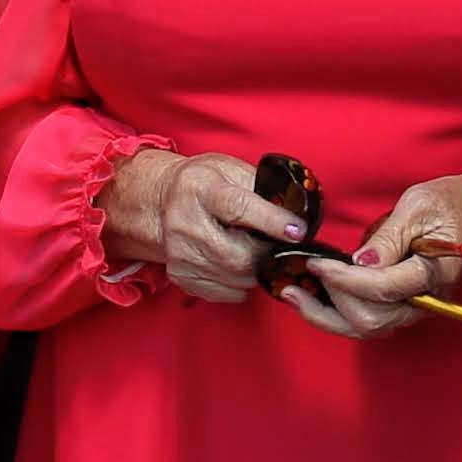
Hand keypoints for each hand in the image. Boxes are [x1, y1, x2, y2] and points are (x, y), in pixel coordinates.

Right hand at [101, 148, 304, 305]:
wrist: (164, 201)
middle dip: (268, 254)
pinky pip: (226, 293)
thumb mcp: (230, 168)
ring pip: (237, 279)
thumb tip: (295, 210)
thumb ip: (261, 186)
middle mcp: (184, 222)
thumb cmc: (203, 184)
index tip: (298, 231)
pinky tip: (237, 263)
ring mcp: (179, 254)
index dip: (272, 222)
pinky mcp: (181, 276)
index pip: (238, 208)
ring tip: (254, 250)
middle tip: (277, 245)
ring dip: (257, 269)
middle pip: (239, 255)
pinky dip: (241, 283)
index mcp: (200, 188)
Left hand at [283, 162, 461, 340]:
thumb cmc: (455, 203)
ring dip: (328, 316)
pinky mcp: (406, 306)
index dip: (345, 279)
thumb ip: (390, 236)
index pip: (382, 288)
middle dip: (332, 300)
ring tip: (293, 295)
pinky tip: (313, 299)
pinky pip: (370, 321)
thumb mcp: (420, 205)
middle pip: (371, 319)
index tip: (316, 263)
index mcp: (435, 275)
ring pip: (367, 329)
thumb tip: (361, 261)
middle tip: (303, 274)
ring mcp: (416, 308)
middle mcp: (427, 301)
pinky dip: (338, 315)